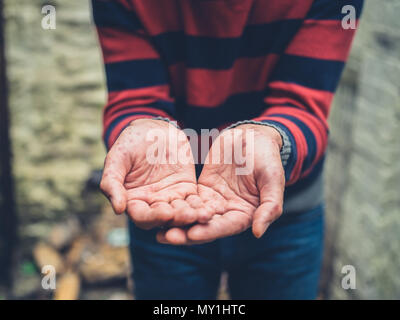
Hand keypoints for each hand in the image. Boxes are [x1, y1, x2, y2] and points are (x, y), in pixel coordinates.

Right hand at [100, 119, 210, 228]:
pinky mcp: (186, 190)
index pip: (142, 216)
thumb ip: (112, 183)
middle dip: (177, 218)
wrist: (152, 129)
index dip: (153, 217)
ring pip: (182, 212)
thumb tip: (118, 209)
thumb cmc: (130, 143)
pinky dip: (203, 206)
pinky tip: (212, 208)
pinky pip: (195, 201)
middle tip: (189, 216)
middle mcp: (152, 205)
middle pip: (165, 218)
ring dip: (193, 215)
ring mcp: (170, 198)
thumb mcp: (117, 159)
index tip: (165, 213)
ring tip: (204, 215)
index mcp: (133, 201)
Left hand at [157, 124, 284, 243]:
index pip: (225, 227)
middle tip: (166, 237)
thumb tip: (258, 233)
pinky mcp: (202, 189)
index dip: (209, 232)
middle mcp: (227, 212)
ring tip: (156, 226)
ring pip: (192, 214)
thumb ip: (269, 206)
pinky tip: (158, 207)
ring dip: (176, 221)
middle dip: (186, 232)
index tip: (191, 235)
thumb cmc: (267, 157)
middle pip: (204, 225)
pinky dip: (174, 204)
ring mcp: (213, 201)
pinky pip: (187, 198)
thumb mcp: (273, 179)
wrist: (252, 137)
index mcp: (245, 214)